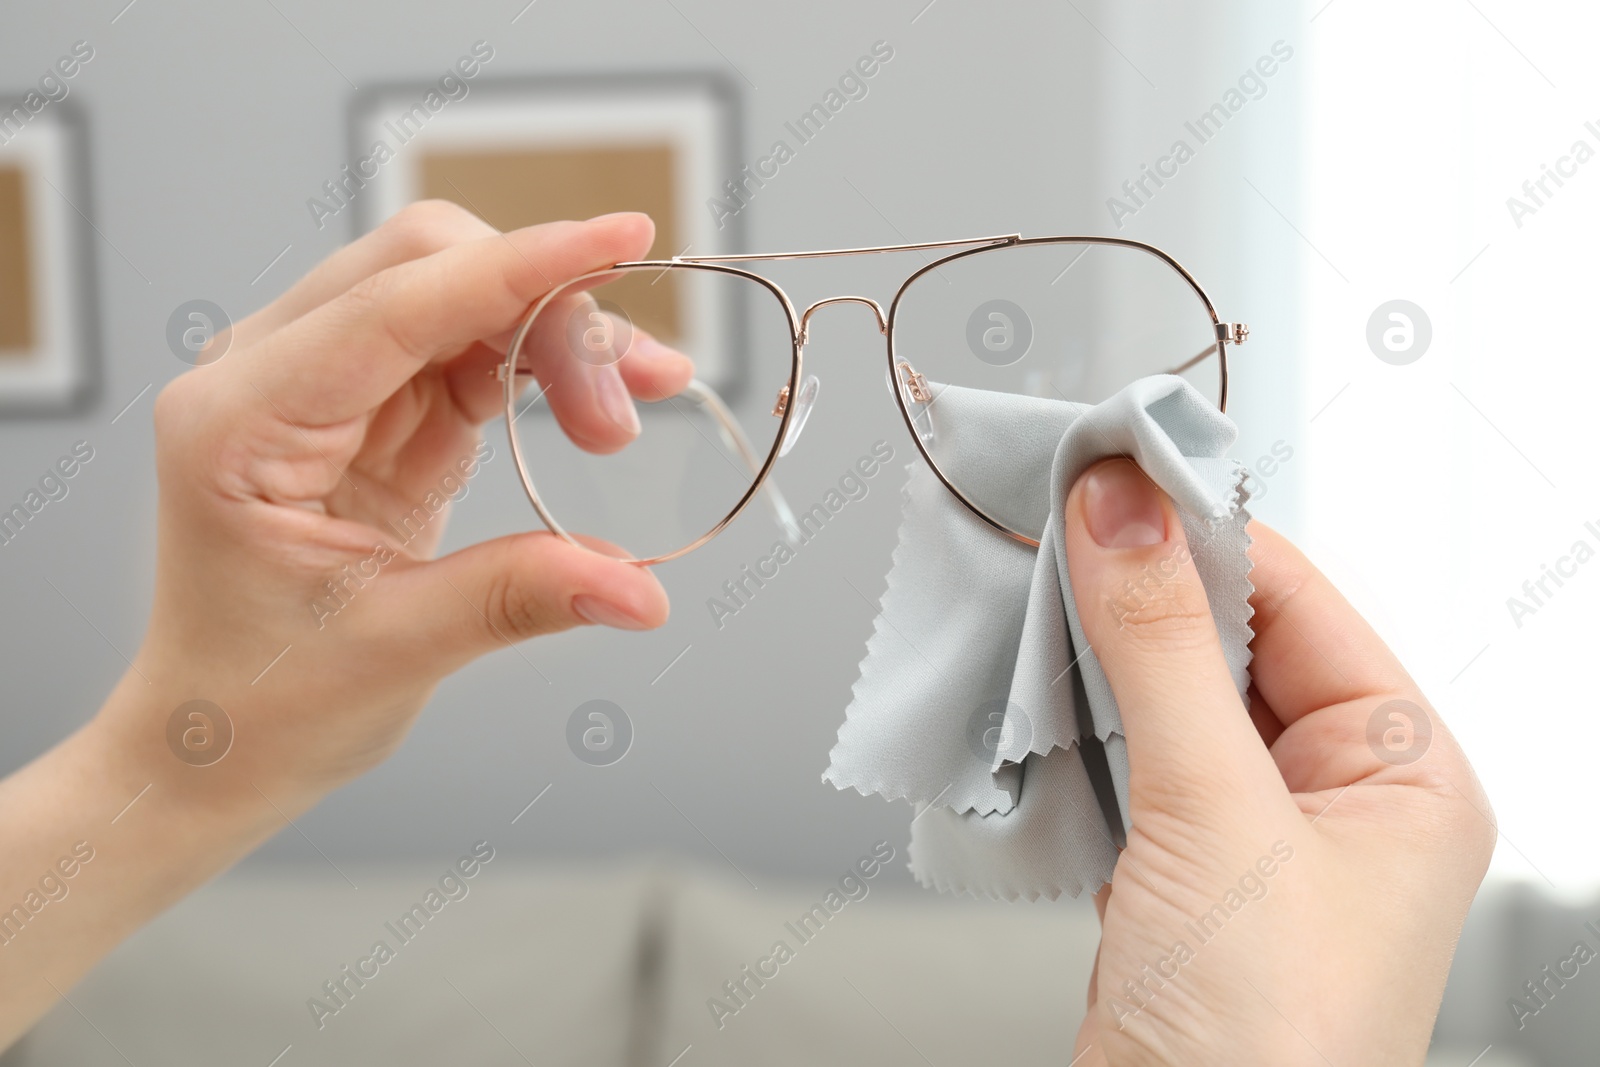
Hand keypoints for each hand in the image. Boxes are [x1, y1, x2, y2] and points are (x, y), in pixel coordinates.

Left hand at [111, 201, 693, 813]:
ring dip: (554, 339)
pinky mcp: (369, 407)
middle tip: (620, 423)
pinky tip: (593, 407)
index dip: (520, 266)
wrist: (216, 739)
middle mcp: (267, 376)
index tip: (621, 236)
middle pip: (429, 268)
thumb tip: (641, 592)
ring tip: (621, 423)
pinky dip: (538, 367)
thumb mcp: (393, 650)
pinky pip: (467, 349)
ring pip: (459, 297)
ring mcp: (318, 384)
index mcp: (240, 421)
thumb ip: (519, 597)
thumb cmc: (260, 701)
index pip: (395, 302)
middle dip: (547, 314)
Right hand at [1063, 459, 1493, 1064]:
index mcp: (1403, 774)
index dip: (1201, 530)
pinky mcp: (1178, 876)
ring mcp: (1253, 840)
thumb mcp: (1217, 816)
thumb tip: (1124, 512)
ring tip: (1028, 607)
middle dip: (1137, 594)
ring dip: (1098, 659)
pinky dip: (1076, 727)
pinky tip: (1033, 702)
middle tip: (1052, 531)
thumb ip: (1163, 649)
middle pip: (1230, 642)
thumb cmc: (1269, 1049)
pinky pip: (1128, 762)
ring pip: (1168, 700)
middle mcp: (1337, 801)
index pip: (1297, 599)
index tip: (1110, 474)